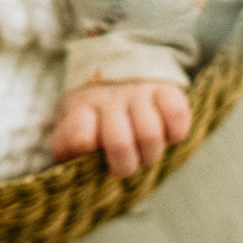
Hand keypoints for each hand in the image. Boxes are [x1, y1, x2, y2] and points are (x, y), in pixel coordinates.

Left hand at [51, 80, 190, 178]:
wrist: (117, 77)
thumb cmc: (93, 116)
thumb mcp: (71, 128)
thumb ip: (66, 144)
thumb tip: (78, 150)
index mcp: (81, 109)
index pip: (79, 133)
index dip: (84, 144)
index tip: (90, 149)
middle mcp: (109, 100)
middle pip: (119, 144)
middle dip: (124, 164)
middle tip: (123, 164)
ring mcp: (139, 94)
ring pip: (150, 134)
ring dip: (149, 152)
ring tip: (143, 151)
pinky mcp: (167, 92)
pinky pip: (176, 114)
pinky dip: (174, 131)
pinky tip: (165, 134)